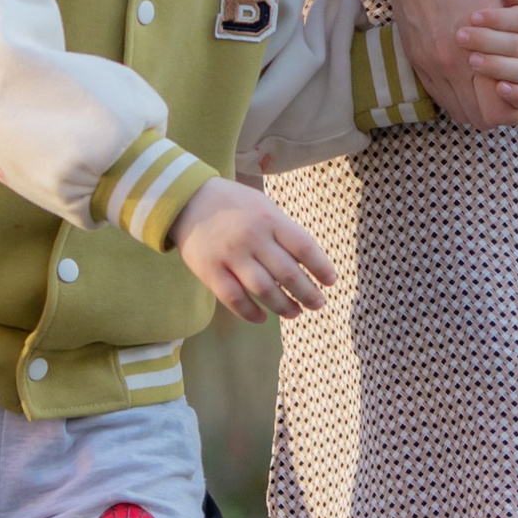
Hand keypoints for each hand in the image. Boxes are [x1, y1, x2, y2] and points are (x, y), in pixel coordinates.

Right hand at [172, 175, 335, 322]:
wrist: (186, 199)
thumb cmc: (234, 205)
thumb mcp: (263, 206)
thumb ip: (284, 232)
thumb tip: (311, 265)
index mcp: (269, 218)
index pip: (304, 247)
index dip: (321, 267)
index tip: (331, 282)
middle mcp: (251, 237)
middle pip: (287, 273)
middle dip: (308, 293)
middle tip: (318, 304)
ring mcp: (229, 255)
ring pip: (264, 290)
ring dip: (284, 306)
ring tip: (295, 312)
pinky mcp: (209, 271)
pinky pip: (234, 299)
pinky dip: (251, 313)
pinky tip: (263, 317)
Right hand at [328, 0, 517, 129]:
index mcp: (468, 54)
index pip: (491, 113)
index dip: (513, 109)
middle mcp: (441, 65)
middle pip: (472, 117)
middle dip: (496, 109)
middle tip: (511, 84)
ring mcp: (421, 60)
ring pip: (451, 106)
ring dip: (474, 100)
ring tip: (492, 78)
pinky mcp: (409, 52)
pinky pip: (434, 90)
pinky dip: (454, 89)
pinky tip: (469, 68)